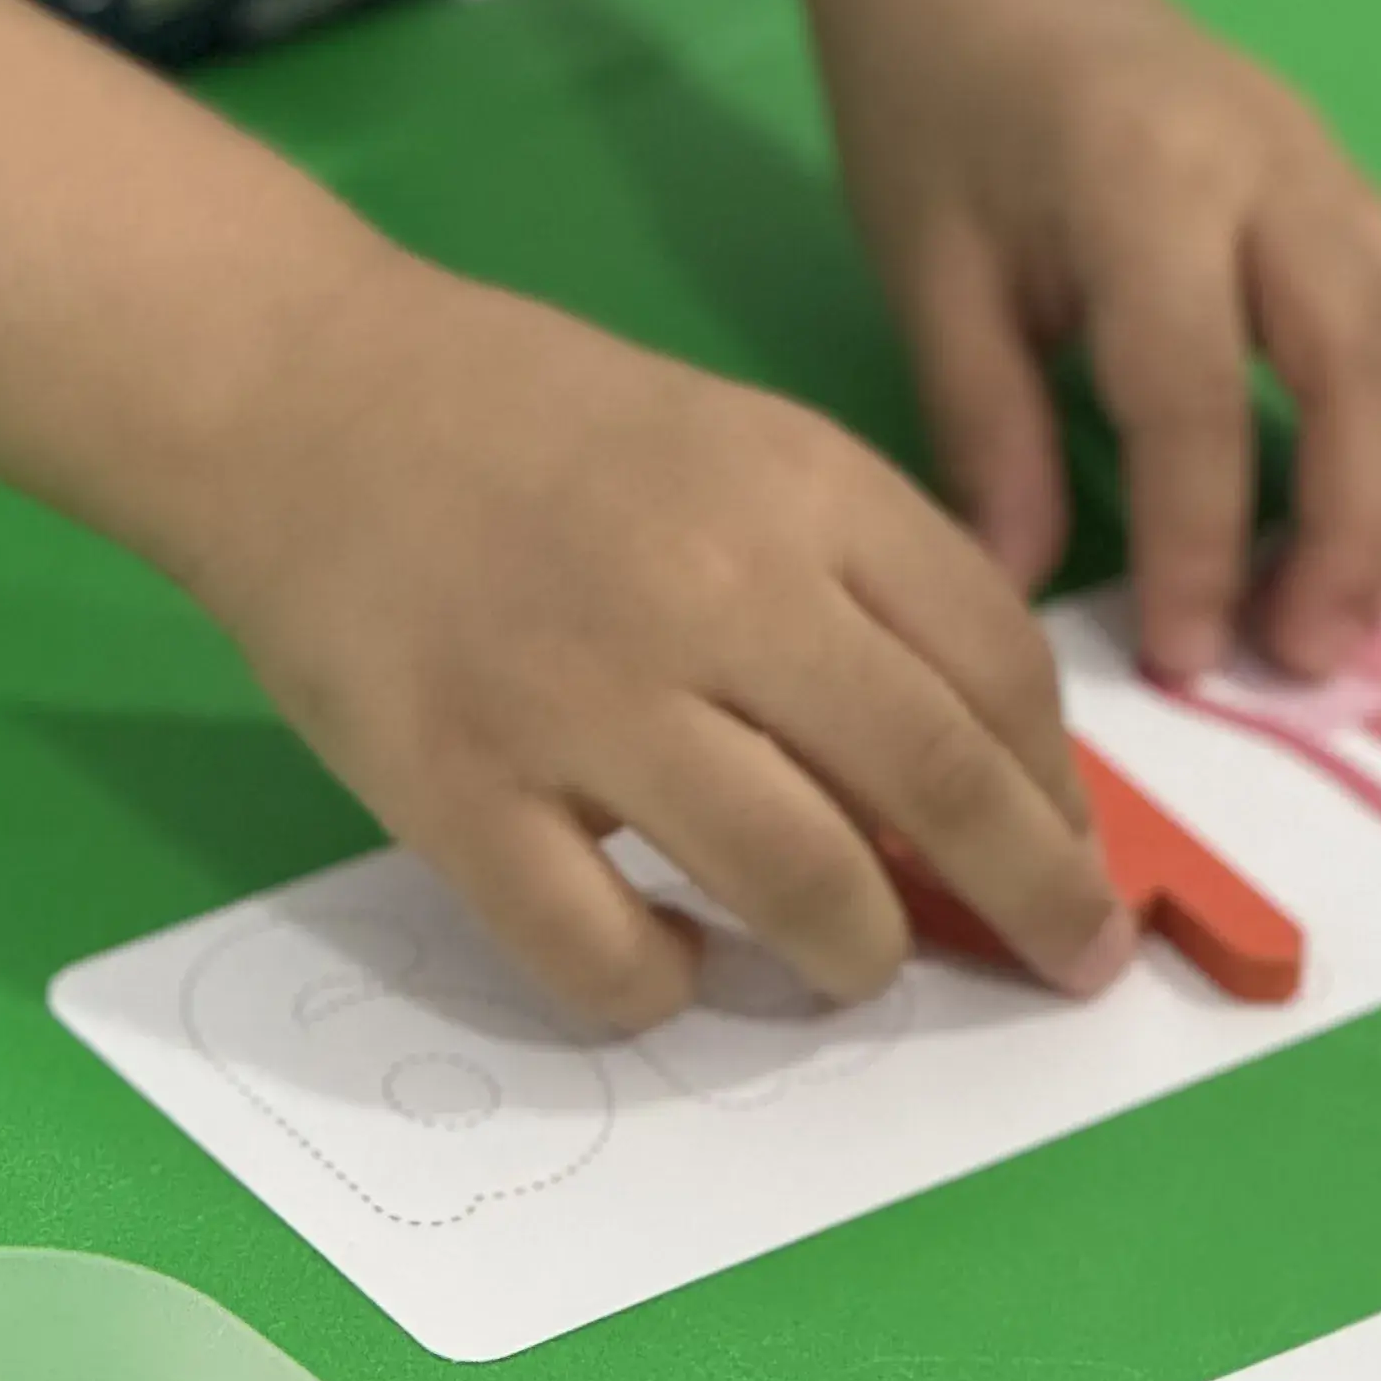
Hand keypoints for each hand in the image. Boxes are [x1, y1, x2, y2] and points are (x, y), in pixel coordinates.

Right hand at [180, 244, 1132, 1028]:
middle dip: (1033, 896)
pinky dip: (663, 989)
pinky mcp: (458, 788)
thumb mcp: (737, 441)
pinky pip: (606, 958)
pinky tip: (667, 960)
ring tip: (848, 955)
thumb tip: (977, 759)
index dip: (1058, 782)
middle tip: (1063, 959)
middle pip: (939, 783)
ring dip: (856, 952)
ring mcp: (582, 696)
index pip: (998, 662)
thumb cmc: (537, 422)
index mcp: (801, 486)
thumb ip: (854, 573)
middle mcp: (716, 589)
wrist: (305, 391)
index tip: (1076, 849)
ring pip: (804, 887)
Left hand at [811, 0, 1380, 683]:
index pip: (1197, 391)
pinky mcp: (1357, 188)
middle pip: (1371, 364)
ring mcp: (1334, 169)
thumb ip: (985, 431)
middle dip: (1360, 532)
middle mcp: (1272, 167)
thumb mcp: (926, 268)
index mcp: (1143, 176)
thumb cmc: (936, 104)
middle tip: (1306, 660)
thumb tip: (1018, 595)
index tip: (1184, 659)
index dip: (1201, 542)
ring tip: (1353, 613)